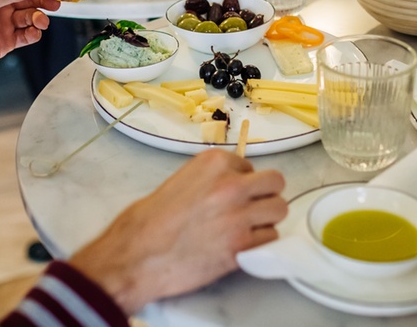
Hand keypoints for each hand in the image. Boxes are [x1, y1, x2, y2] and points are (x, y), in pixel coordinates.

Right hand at [70, 149, 286, 314]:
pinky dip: (260, 244)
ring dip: (266, 220)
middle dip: (264, 196)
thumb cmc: (150, 220)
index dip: (243, 182)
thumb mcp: (181, 180)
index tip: (231, 195)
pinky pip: (271, 238)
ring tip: (247, 229)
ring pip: (279, 210)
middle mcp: (231, 184)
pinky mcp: (242, 245)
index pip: (250, 166)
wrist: (137, 254)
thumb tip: (232, 183)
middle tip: (250, 210)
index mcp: (214, 162)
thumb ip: (211, 178)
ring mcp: (239, 214)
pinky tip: (241, 246)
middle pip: (275, 183)